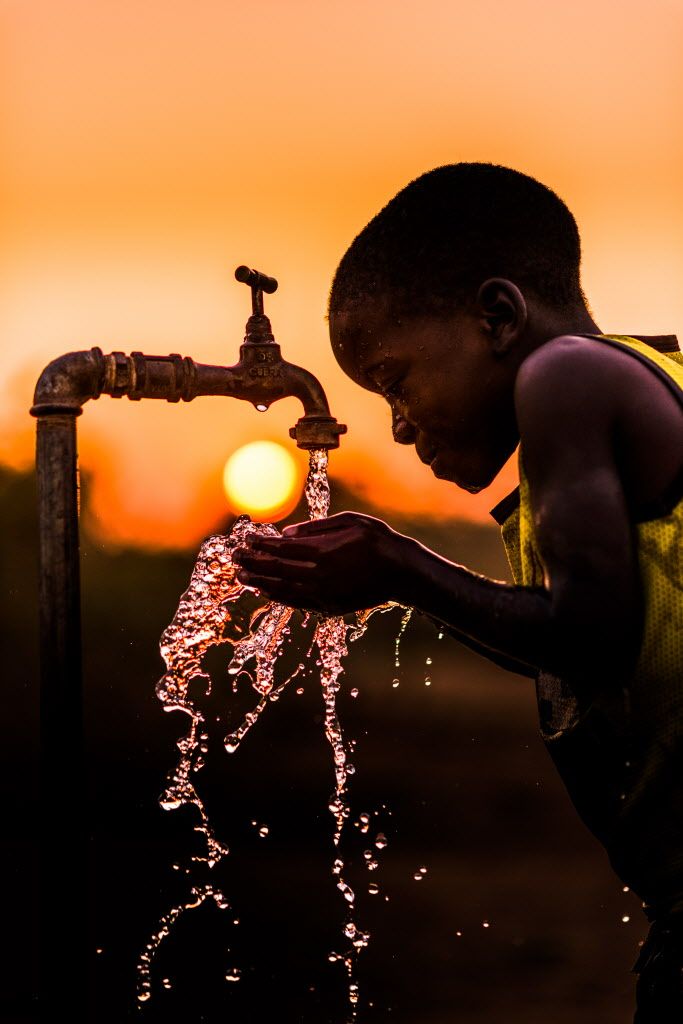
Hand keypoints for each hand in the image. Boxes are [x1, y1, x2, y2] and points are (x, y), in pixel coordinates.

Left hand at [233, 511, 412, 613]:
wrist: (402, 572)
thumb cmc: (377, 540)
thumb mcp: (350, 521)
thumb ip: (316, 527)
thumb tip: (286, 533)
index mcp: (324, 551)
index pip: (282, 548)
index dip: (260, 543)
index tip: (244, 538)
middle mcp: (320, 575)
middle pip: (276, 569)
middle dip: (252, 562)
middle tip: (234, 556)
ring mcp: (324, 594)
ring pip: (282, 589)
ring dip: (259, 581)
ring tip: (242, 576)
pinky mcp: (329, 607)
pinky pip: (296, 602)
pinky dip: (278, 596)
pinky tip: (265, 590)